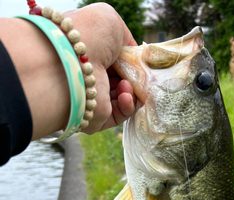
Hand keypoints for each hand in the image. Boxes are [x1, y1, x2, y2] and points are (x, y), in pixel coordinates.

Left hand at [67, 3, 136, 133]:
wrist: (72, 60)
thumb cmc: (87, 35)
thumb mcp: (111, 22)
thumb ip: (125, 38)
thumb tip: (131, 54)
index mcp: (86, 55)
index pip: (112, 62)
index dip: (127, 62)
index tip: (136, 61)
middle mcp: (86, 77)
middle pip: (118, 81)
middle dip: (131, 77)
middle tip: (135, 74)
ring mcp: (90, 99)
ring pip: (122, 99)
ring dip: (130, 90)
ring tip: (126, 83)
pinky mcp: (95, 118)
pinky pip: (119, 115)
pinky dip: (128, 105)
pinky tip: (125, 94)